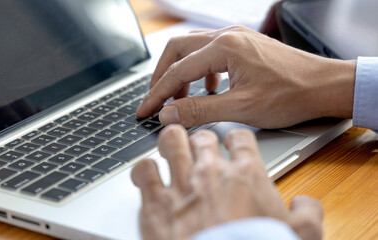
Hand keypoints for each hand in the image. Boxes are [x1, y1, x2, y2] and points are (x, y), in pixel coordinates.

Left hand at [131, 125, 322, 239]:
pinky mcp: (156, 203)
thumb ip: (307, 213)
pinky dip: (144, 171)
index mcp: (246, 176)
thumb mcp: (301, 235)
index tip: (231, 145)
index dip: (235, 140)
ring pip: (171, 142)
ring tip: (170, 148)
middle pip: (202, 137)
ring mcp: (181, 185)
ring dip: (171, 143)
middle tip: (198, 149)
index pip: (239, 139)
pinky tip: (147, 176)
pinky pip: (143, 171)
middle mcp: (211, 173)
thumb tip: (305, 203)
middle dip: (200, 140)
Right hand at [136, 26, 355, 128]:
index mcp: (225, 47)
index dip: (157, 93)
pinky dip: (200, 71)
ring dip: (180, 72)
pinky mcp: (243, 44)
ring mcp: (236, 37)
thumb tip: (169, 114)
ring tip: (178, 97)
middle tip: (155, 99)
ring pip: (193, 49)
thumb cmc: (291, 94)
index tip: (145, 110)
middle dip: (162, 76)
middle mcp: (227, 35)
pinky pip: (210, 52)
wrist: (324, 86)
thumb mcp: (241, 107)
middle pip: (178, 50)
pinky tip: (208, 89)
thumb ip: (200, 110)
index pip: (177, 70)